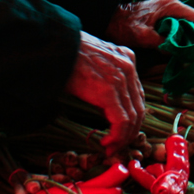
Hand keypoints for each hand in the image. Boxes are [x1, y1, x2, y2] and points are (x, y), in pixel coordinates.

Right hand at [66, 32, 145, 153]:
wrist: (55, 46)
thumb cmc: (68, 55)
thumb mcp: (96, 61)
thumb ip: (108, 77)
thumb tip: (107, 106)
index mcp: (127, 58)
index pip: (138, 95)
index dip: (132, 118)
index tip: (122, 132)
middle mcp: (129, 67)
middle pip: (139, 108)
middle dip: (130, 132)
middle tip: (118, 146)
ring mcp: (121, 79)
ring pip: (133, 117)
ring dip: (123, 138)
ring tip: (111, 147)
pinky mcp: (109, 91)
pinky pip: (121, 121)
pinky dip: (117, 136)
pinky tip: (106, 142)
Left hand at [106, 0, 193, 47]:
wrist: (108, 17)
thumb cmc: (123, 25)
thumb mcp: (141, 36)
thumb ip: (160, 42)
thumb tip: (175, 52)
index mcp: (172, 6)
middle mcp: (174, 4)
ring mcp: (170, 9)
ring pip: (189, 24)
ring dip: (191, 38)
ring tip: (189, 54)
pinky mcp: (165, 15)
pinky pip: (181, 26)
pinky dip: (183, 37)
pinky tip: (178, 48)